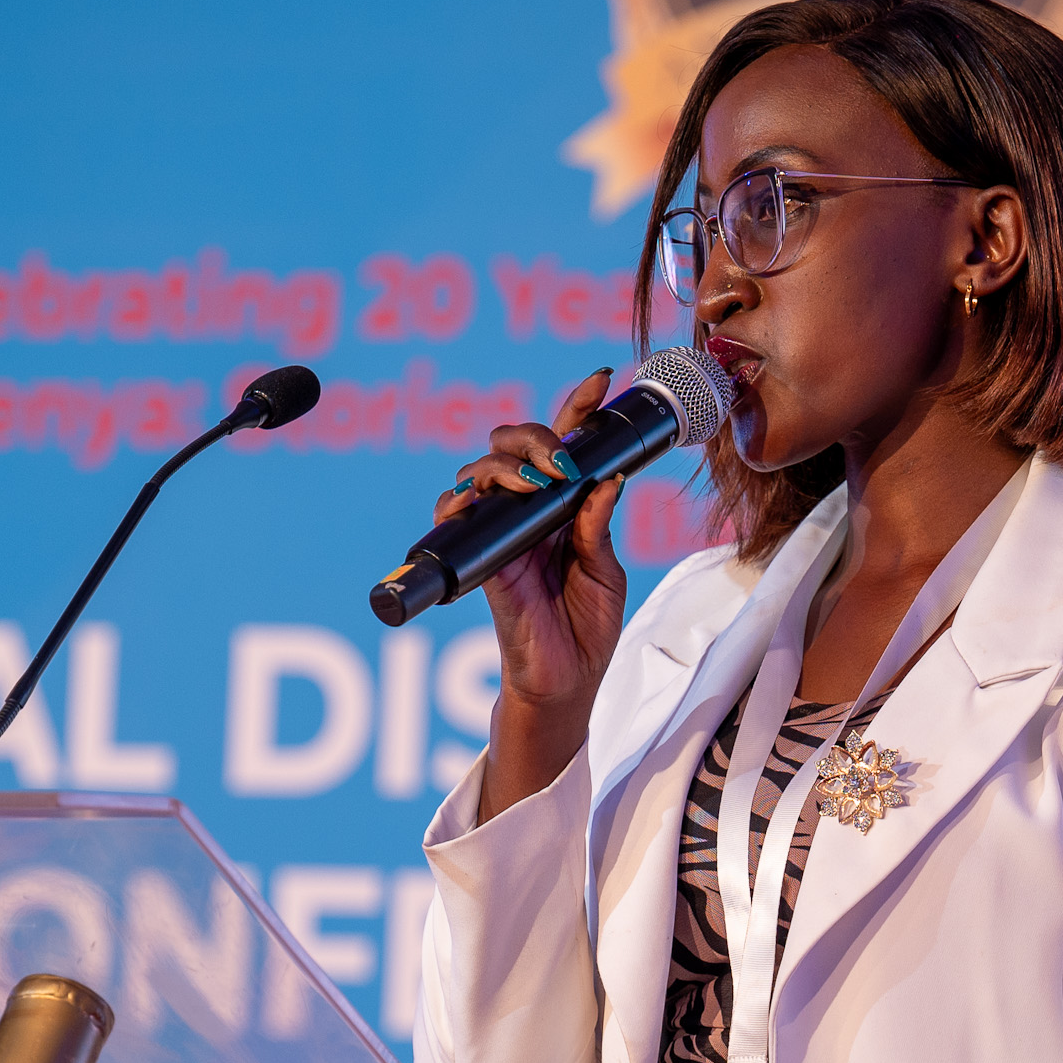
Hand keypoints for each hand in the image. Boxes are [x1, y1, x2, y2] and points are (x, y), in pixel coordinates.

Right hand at [443, 368, 630, 713]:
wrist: (567, 683)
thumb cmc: (586, 628)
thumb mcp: (605, 571)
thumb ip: (599, 525)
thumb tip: (606, 477)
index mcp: (563, 509)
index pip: (565, 446)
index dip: (578, 408)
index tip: (602, 380)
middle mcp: (528, 513)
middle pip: (513, 445)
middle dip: (535, 434)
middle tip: (563, 460)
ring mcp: (501, 534)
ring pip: (480, 471)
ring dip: (505, 465)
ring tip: (538, 482)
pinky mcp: (481, 560)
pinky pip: (456, 519)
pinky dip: (459, 502)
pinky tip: (477, 500)